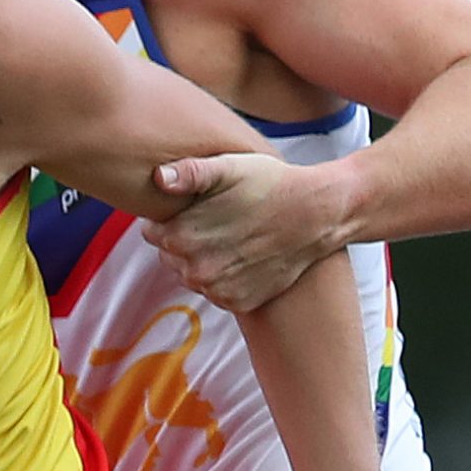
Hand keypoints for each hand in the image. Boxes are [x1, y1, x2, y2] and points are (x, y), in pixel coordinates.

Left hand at [143, 152, 347, 313]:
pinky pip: (216, 291)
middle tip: (219, 222)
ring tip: (234, 237)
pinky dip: (225, 277)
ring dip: (204, 260)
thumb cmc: (271, 184)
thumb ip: (189, 173)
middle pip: (170, 255)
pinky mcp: (236, 303)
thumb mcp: (229, 168)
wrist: (318, 215)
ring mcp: (216, 290)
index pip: (152, 232)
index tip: (194, 208)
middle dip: (185, 240)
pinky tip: (245, 257)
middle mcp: (194, 270)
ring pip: (192, 274)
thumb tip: (157, 177)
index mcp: (181, 237)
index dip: (171, 218)